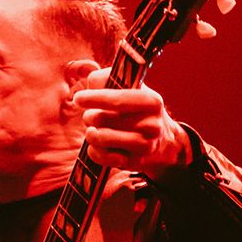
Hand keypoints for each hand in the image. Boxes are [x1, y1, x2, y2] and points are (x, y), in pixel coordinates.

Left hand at [73, 68, 191, 179]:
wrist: (164, 140)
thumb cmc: (139, 110)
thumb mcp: (133, 89)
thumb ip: (110, 79)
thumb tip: (91, 81)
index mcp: (152, 102)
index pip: (117, 100)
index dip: (94, 98)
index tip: (78, 98)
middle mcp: (151, 125)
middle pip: (102, 118)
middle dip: (90, 116)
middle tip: (91, 117)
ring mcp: (145, 146)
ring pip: (100, 138)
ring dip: (90, 133)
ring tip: (93, 131)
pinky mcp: (135, 162)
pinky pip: (102, 157)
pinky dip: (94, 151)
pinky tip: (96, 146)